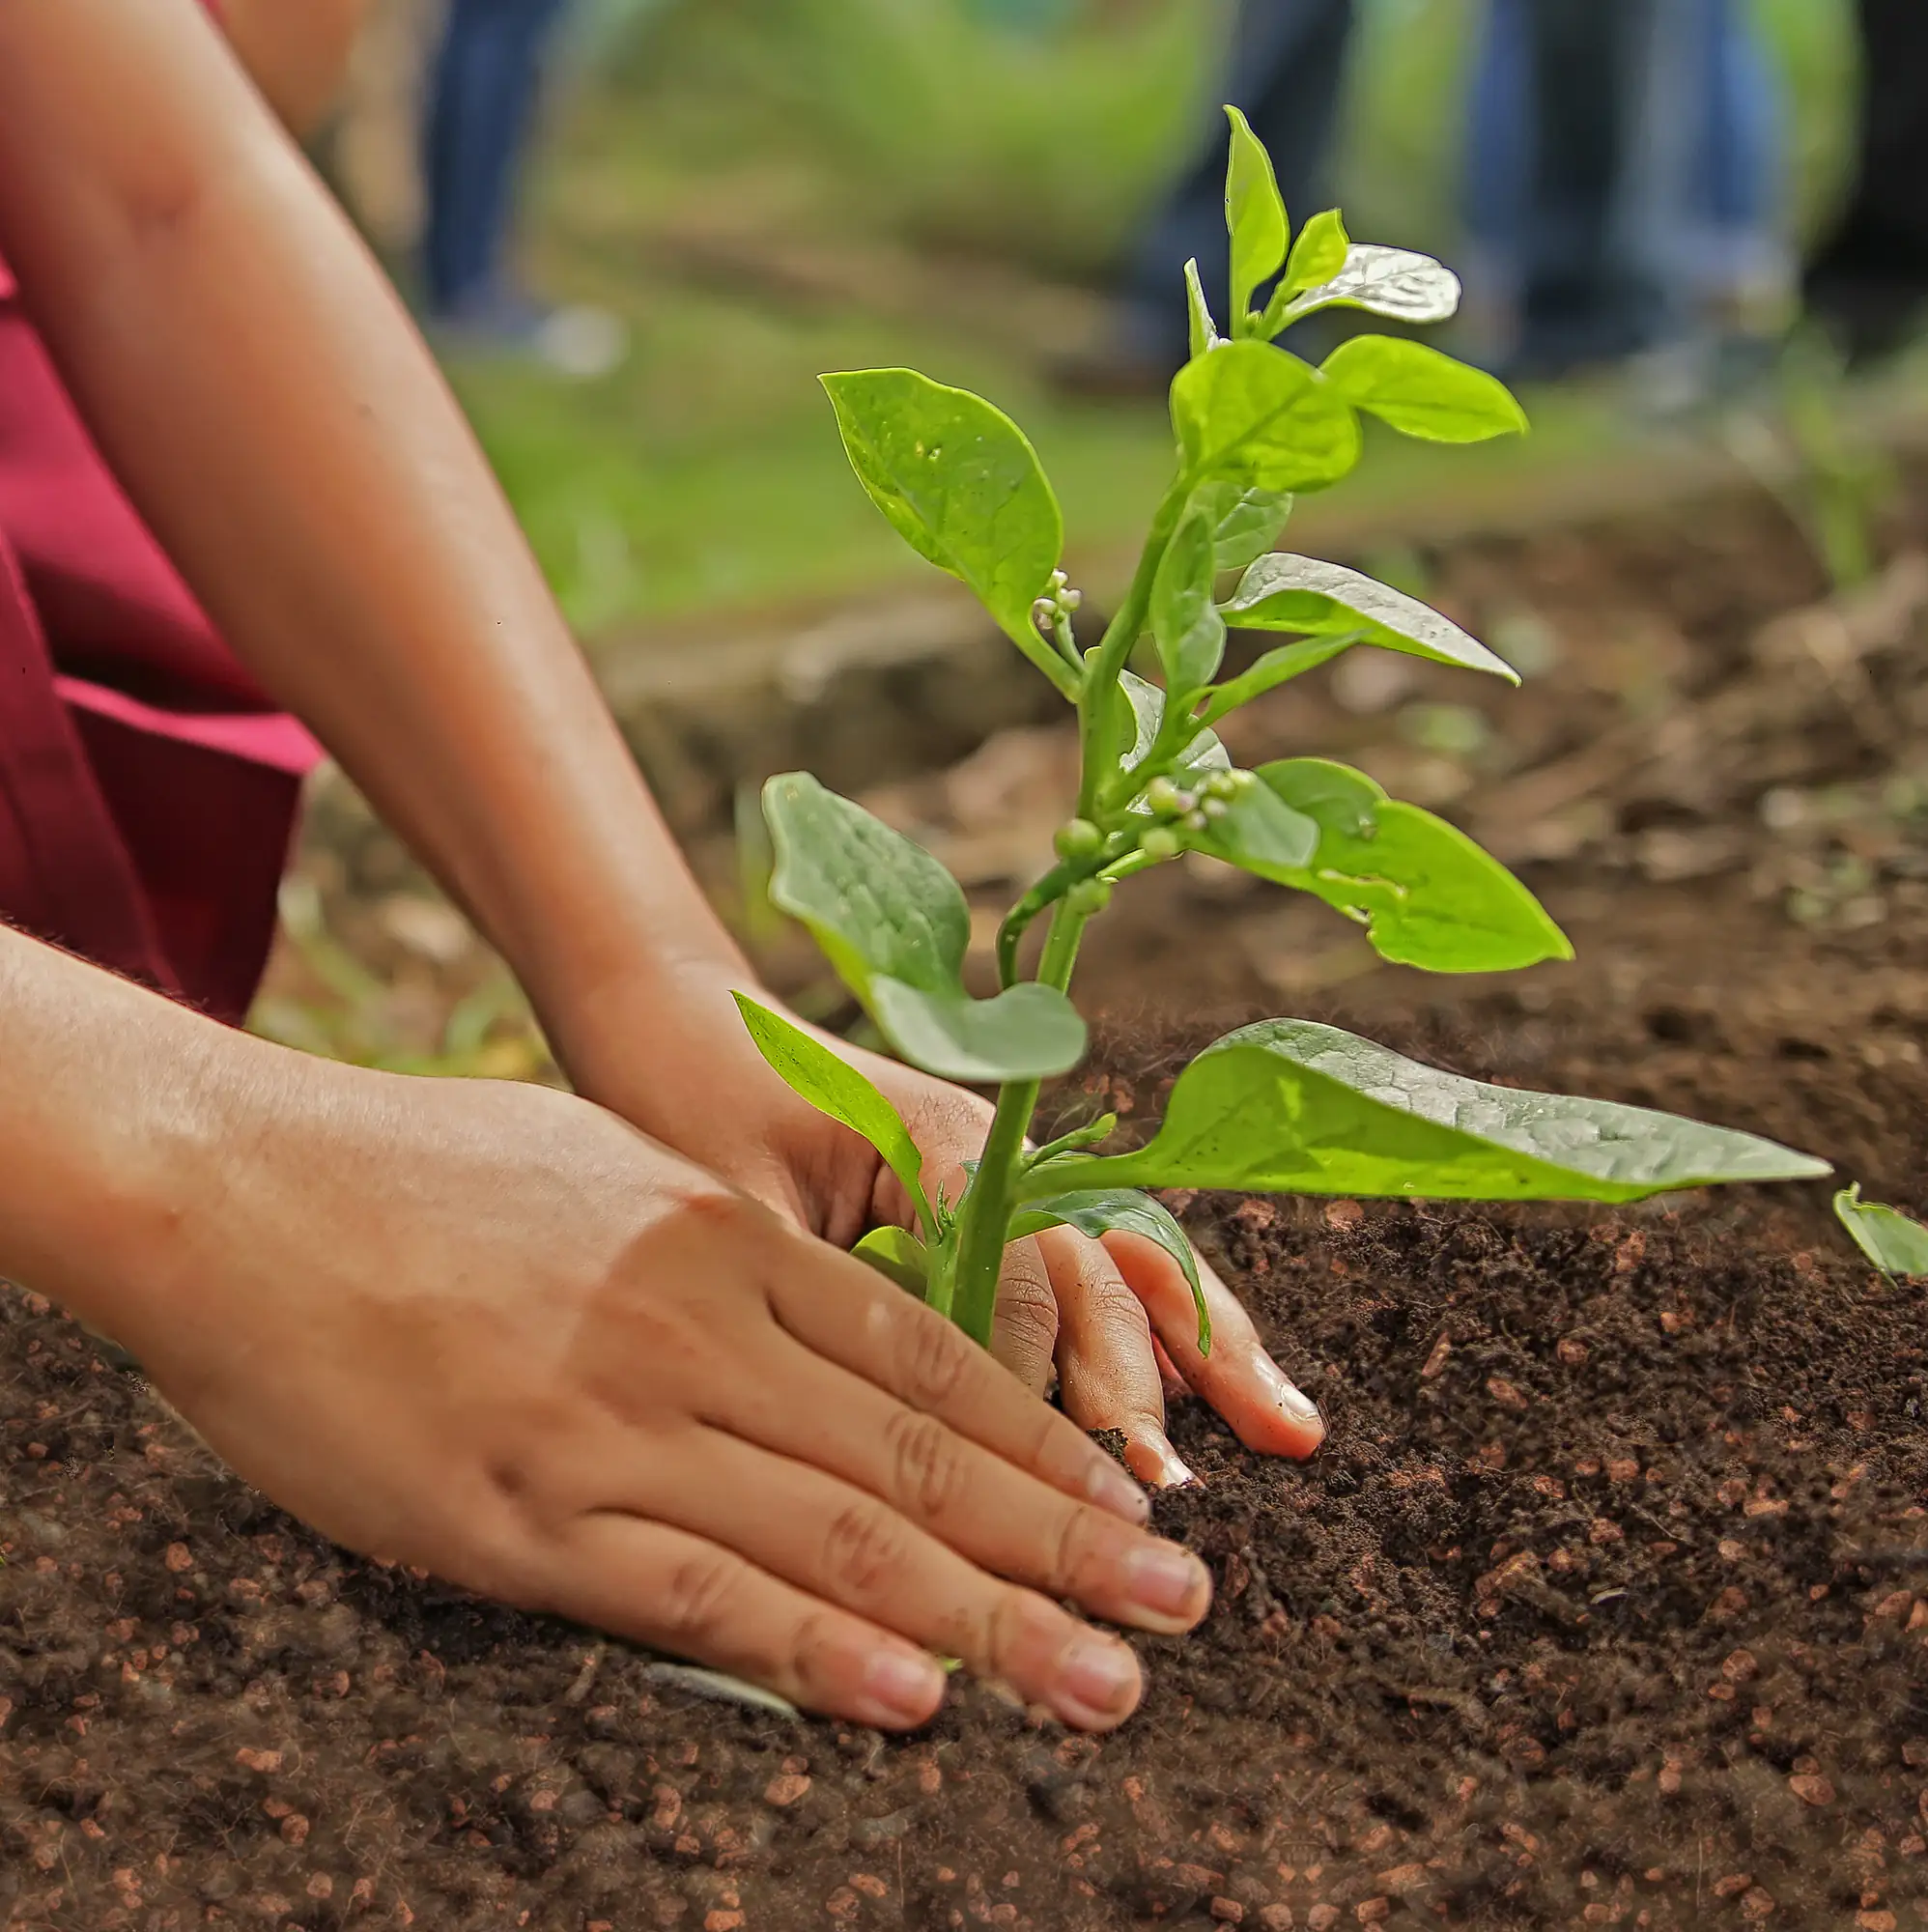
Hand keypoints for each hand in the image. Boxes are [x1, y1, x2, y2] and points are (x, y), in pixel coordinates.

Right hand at [116, 1053, 1213, 1729]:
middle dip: (1064, 1537)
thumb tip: (806, 1342)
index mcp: (727, 1245)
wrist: (245, 1188)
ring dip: (989, 1614)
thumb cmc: (424, 1177)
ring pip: (839, 1531)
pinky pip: (694, 1591)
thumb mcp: (607, 1180)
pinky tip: (912, 1698)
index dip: (1046, 1439)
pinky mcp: (520, 1515)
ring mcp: (617, 1423)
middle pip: (920, 1453)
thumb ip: (719, 1264)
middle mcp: (700, 1331)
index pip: (930, 1361)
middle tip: (1181, 1606)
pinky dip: (813, 1650)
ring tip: (1105, 1680)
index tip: (1133, 1502)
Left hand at [565, 969, 1325, 1488]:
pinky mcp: (999, 1198)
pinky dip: (1166, 1326)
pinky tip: (1221, 1388)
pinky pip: (1099, 1264)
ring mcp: (1010, 1170)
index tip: (1055, 1476)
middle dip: (1148, 1381)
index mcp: (938, 1138)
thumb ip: (817, 1291)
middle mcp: (996, 1151)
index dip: (1038, 1374)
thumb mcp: (731, 1203)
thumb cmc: (685, 1101)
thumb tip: (889, 1424)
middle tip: (1177, 1493)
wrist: (675, 1017)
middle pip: (1100, 1267)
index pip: (1020, 1268)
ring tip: (1288, 1432)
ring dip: (1204, 1348)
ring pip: (1129, 1261)